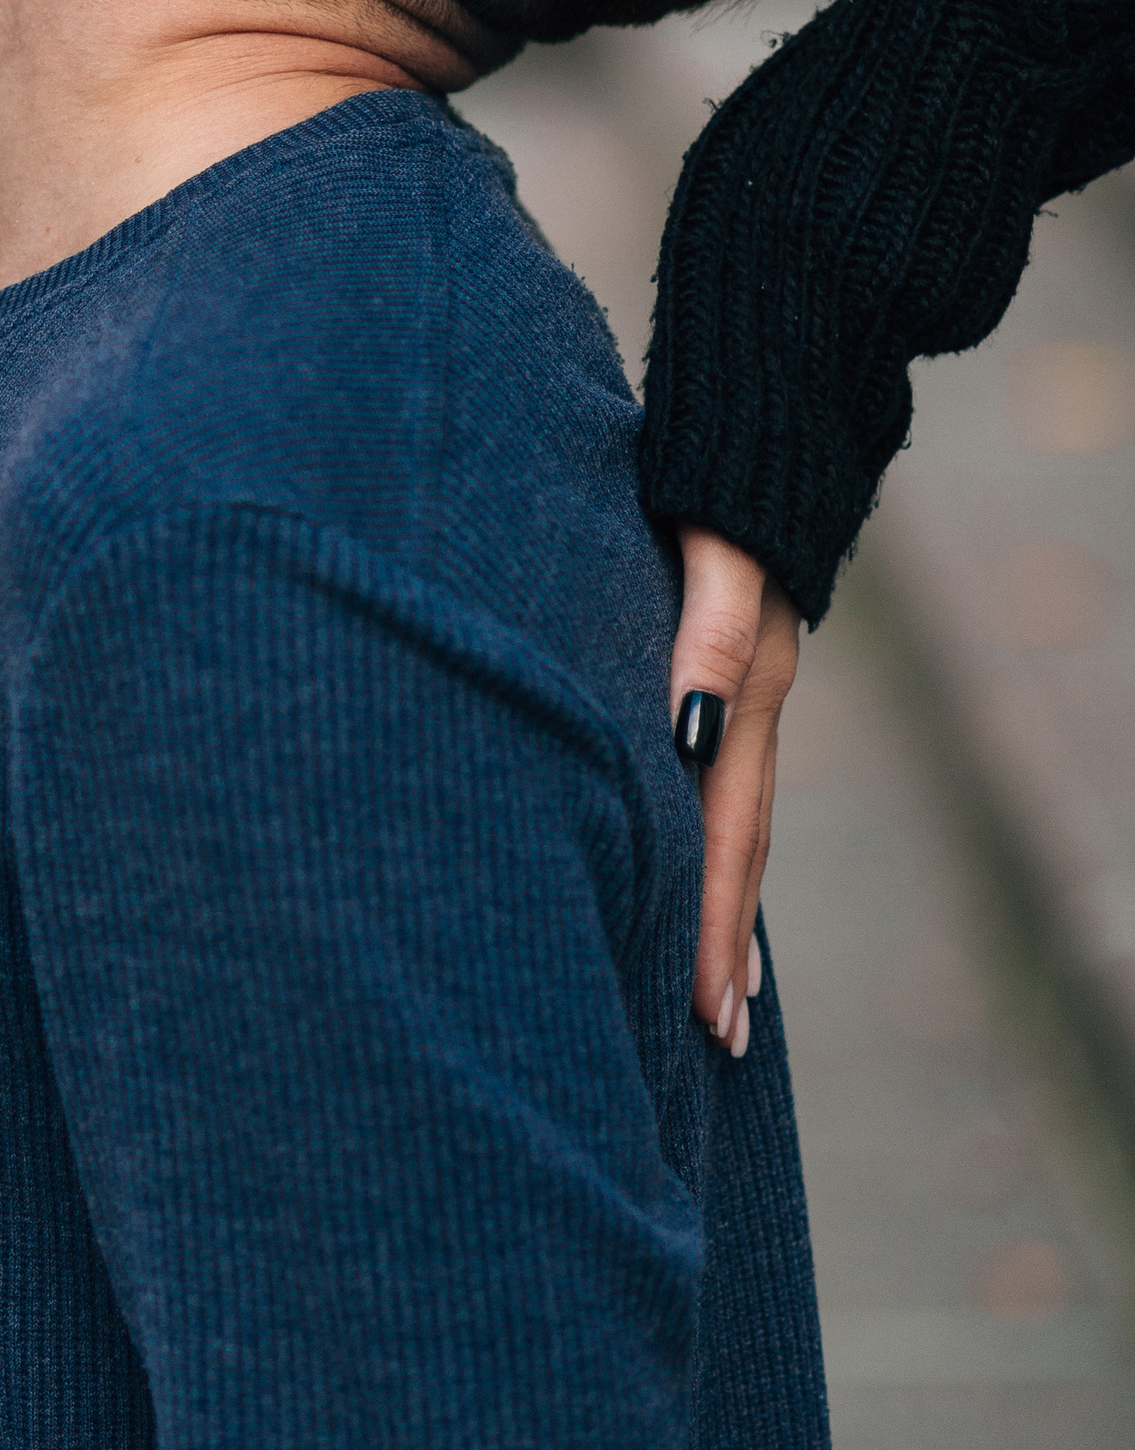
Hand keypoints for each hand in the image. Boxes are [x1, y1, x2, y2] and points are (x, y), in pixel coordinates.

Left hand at [672, 527, 799, 1057]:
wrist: (765, 407)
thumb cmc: (711, 475)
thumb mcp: (711, 552)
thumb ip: (702, 640)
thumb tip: (684, 739)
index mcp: (742, 689)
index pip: (722, 831)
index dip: (709, 922)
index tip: (705, 1011)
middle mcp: (747, 700)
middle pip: (738, 844)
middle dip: (725, 943)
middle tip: (721, 1042)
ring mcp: (740, 687)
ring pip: (735, 817)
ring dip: (725, 905)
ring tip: (721, 992)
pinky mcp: (724, 666)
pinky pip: (725, 776)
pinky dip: (717, 840)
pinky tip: (703, 870)